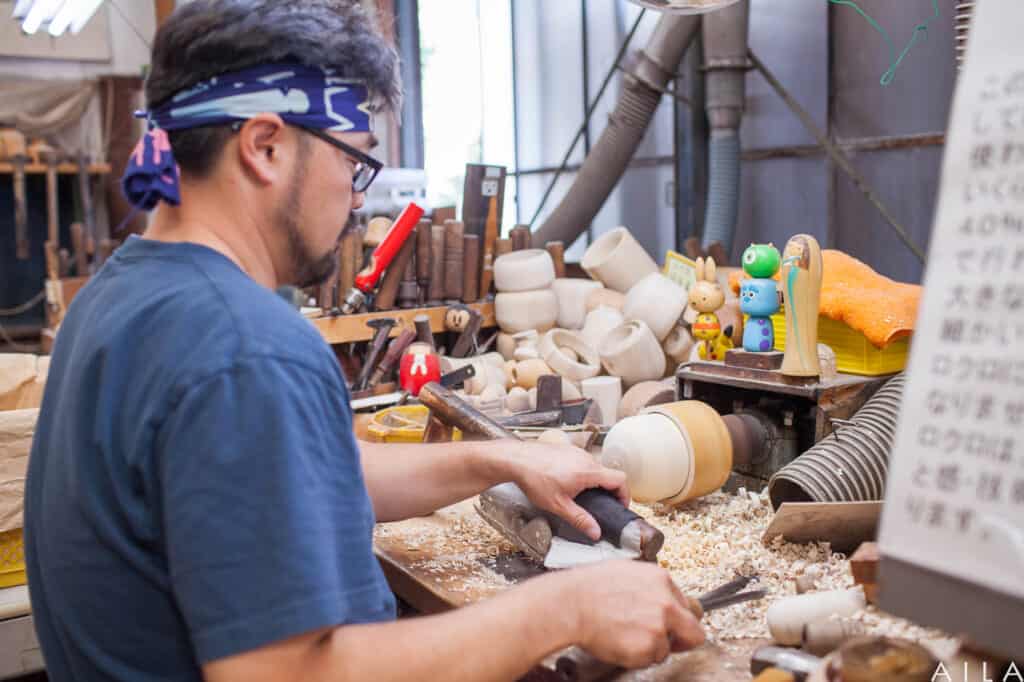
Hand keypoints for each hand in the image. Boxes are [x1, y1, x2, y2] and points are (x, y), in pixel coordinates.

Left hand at [502, 439, 628, 541]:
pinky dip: (583, 473)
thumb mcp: (558, 505)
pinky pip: (583, 462)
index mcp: (589, 472)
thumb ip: (580, 519)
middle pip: (608, 474)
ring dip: (595, 482)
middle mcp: (586, 459)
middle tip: (603, 505)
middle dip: (609, 491)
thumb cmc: (535, 480)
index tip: (619, 506)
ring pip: (595, 467)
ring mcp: (576, 452)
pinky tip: (569, 483)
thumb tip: (596, 532)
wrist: (516, 460)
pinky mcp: (566, 449)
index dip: (624, 495)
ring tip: (584, 496)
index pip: (620, 480)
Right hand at [563, 560, 704, 668]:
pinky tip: (620, 642)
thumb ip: (650, 585)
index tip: (673, 625)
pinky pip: (650, 659)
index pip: (688, 605)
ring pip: (667, 648)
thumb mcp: (626, 572)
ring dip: (651, 647)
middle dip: (682, 639)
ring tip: (625, 636)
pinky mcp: (649, 646)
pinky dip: (637, 656)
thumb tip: (660, 595)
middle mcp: (666, 602)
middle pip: (694, 631)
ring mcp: (659, 626)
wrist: (571, 604)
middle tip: (668, 642)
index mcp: (661, 580)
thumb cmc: (589, 587)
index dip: (678, 618)